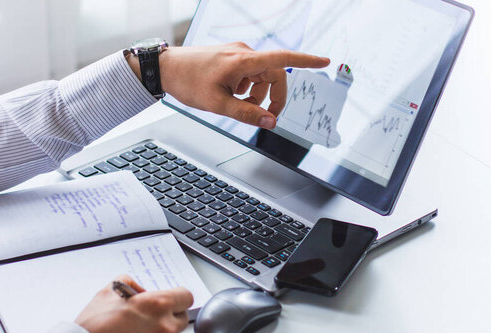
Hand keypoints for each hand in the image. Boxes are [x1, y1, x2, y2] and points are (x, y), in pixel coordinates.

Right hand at [75, 275, 193, 332]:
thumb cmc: (94, 328)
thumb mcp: (109, 292)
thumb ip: (130, 284)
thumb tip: (141, 291)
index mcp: (157, 305)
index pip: (186, 296)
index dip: (177, 297)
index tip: (172, 300)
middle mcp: (165, 327)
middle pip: (181, 318)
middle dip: (169, 316)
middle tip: (150, 319)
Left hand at [127, 42, 329, 128]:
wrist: (166, 68)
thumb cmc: (188, 82)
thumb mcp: (218, 104)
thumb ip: (247, 113)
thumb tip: (271, 122)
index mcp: (242, 61)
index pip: (281, 59)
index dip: (305, 61)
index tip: (325, 61)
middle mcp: (243, 53)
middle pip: (274, 74)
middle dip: (273, 98)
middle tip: (266, 118)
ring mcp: (237, 54)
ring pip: (261, 77)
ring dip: (257, 94)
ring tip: (237, 104)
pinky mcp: (232, 57)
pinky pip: (250, 74)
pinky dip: (247, 88)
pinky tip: (231, 94)